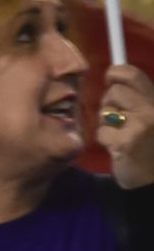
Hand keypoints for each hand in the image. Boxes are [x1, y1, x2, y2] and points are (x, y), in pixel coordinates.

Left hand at [97, 65, 153, 188]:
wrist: (153, 178)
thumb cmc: (148, 145)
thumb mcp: (148, 116)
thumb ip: (135, 96)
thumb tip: (112, 72)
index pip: (132, 74)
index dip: (116, 73)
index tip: (110, 77)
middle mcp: (153, 110)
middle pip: (114, 92)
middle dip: (109, 103)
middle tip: (118, 119)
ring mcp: (142, 126)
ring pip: (106, 110)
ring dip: (106, 123)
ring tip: (120, 134)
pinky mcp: (127, 142)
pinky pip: (101, 131)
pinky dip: (105, 140)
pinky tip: (117, 148)